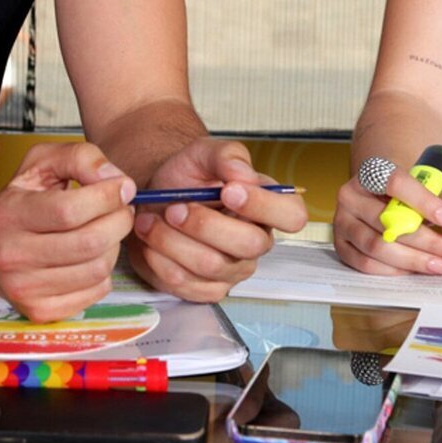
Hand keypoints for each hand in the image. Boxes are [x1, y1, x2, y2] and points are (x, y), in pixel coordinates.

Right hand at [0, 141, 135, 321]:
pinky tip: (92, 256)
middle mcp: (11, 255)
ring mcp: (24, 288)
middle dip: (119, 220)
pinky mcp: (40, 311)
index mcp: (9, 214)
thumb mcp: (41, 163)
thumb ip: (80, 158)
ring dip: (114, 245)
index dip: (107, 197)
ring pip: (97, 268)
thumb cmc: (20, 201)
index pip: (69, 210)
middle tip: (122, 209)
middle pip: (89, 242)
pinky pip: (96, 291)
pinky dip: (104, 271)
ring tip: (105, 230)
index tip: (122, 187)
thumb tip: (116, 180)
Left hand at [127, 138, 308, 301]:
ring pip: (210, 265)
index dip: (264, 206)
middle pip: (248, 245)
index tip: (228, 190)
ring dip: (172, 241)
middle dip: (204, 224)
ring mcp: (233, 270)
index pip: (292, 216)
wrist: (155, 198)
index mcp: (267, 207)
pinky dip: (160, 261)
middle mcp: (257, 241)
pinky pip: (186, 284)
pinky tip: (150, 242)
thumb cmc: (187, 176)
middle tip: (174, 208)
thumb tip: (244, 175)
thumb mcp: (204, 152)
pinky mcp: (207, 289)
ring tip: (149, 220)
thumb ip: (227, 155)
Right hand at [332, 162, 441, 276]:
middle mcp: (350, 195)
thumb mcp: (426, 189)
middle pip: (388, 221)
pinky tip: (416, 270)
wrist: (377, 195)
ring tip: (441, 265)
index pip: (397, 184)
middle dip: (428, 242)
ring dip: (415, 260)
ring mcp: (342, 221)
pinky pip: (366, 264)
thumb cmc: (403, 192)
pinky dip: (395, 271)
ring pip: (378, 247)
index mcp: (371, 172)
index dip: (425, 203)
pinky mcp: (341, 245)